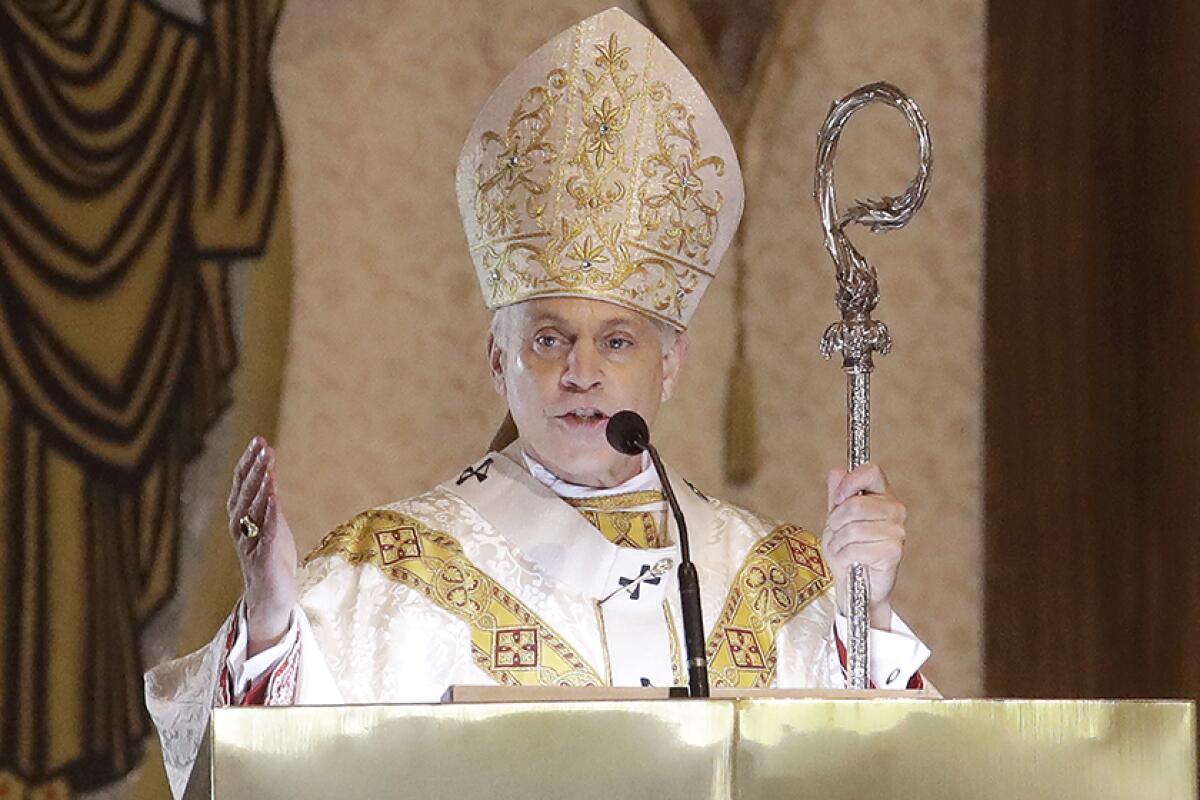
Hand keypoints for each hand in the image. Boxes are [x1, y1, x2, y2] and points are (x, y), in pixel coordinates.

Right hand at [227, 436, 297, 655]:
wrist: (271, 598)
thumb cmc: (271, 558)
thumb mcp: (270, 524)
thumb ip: (267, 500)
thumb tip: (269, 471)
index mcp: (241, 518)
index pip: (242, 484)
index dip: (249, 462)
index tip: (259, 440)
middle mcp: (241, 529)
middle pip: (246, 492)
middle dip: (255, 468)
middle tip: (264, 446)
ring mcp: (251, 543)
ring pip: (252, 510)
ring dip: (260, 486)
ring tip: (268, 466)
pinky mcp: (264, 558)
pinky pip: (265, 533)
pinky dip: (268, 514)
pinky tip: (273, 498)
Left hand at [821, 463, 906, 629]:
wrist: (856, 584)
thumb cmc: (847, 547)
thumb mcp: (836, 517)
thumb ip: (837, 493)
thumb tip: (837, 471)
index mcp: (883, 494)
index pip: (871, 471)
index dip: (849, 483)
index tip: (837, 500)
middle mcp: (895, 509)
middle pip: (855, 505)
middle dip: (835, 522)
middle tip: (836, 533)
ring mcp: (897, 531)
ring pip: (853, 528)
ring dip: (837, 542)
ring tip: (841, 549)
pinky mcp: (893, 551)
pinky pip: (856, 548)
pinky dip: (844, 556)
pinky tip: (849, 561)